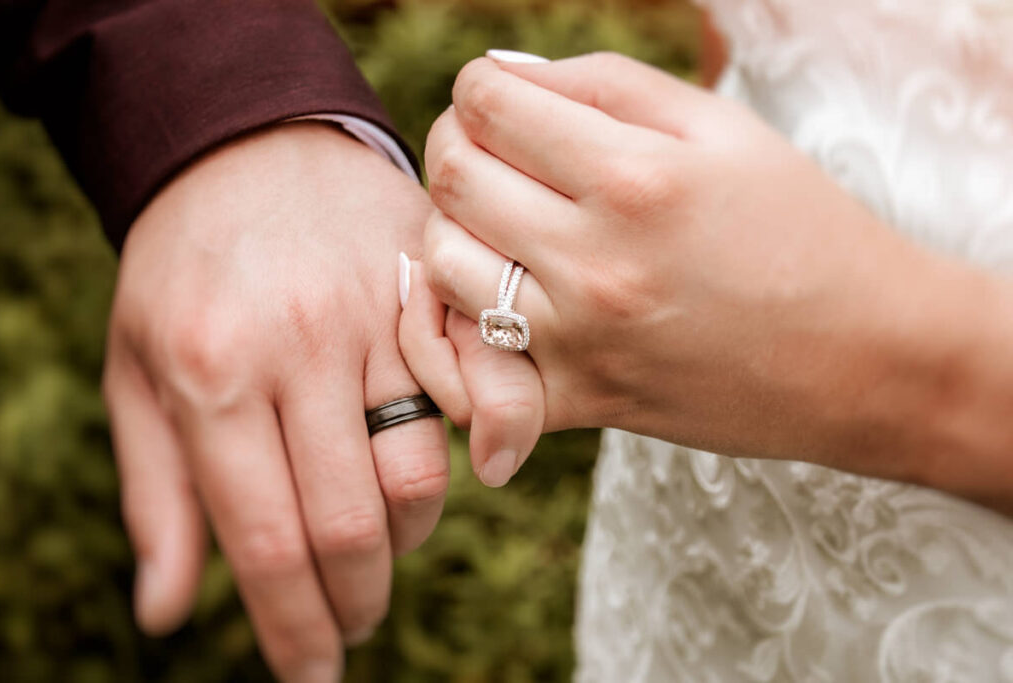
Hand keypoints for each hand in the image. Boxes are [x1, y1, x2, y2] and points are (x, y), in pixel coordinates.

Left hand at [102, 122, 448, 680]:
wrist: (249, 142)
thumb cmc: (182, 270)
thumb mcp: (135, 373)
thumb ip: (156, 496)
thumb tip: (168, 615)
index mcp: (210, 374)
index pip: (266, 541)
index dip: (295, 630)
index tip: (313, 675)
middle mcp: (297, 347)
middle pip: (352, 524)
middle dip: (356, 604)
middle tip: (350, 626)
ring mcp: (372, 314)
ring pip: (420, 474)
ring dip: (405, 540)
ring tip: (376, 545)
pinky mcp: (427, 292)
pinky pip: (468, 401)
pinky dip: (460, 462)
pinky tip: (433, 475)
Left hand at [403, 54, 984, 491]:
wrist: (864, 358)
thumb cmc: (798, 229)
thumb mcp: (722, 128)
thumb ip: (603, 83)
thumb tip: (502, 75)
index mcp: (634, 177)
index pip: (488, 106)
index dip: (477, 88)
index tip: (495, 98)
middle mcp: (596, 261)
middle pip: (452, 178)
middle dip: (456, 145)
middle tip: (488, 148)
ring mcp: (580, 340)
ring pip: (441, 263)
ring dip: (453, 227)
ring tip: (496, 219)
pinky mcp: (578, 401)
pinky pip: (469, 364)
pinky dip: (460, 325)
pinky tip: (495, 296)